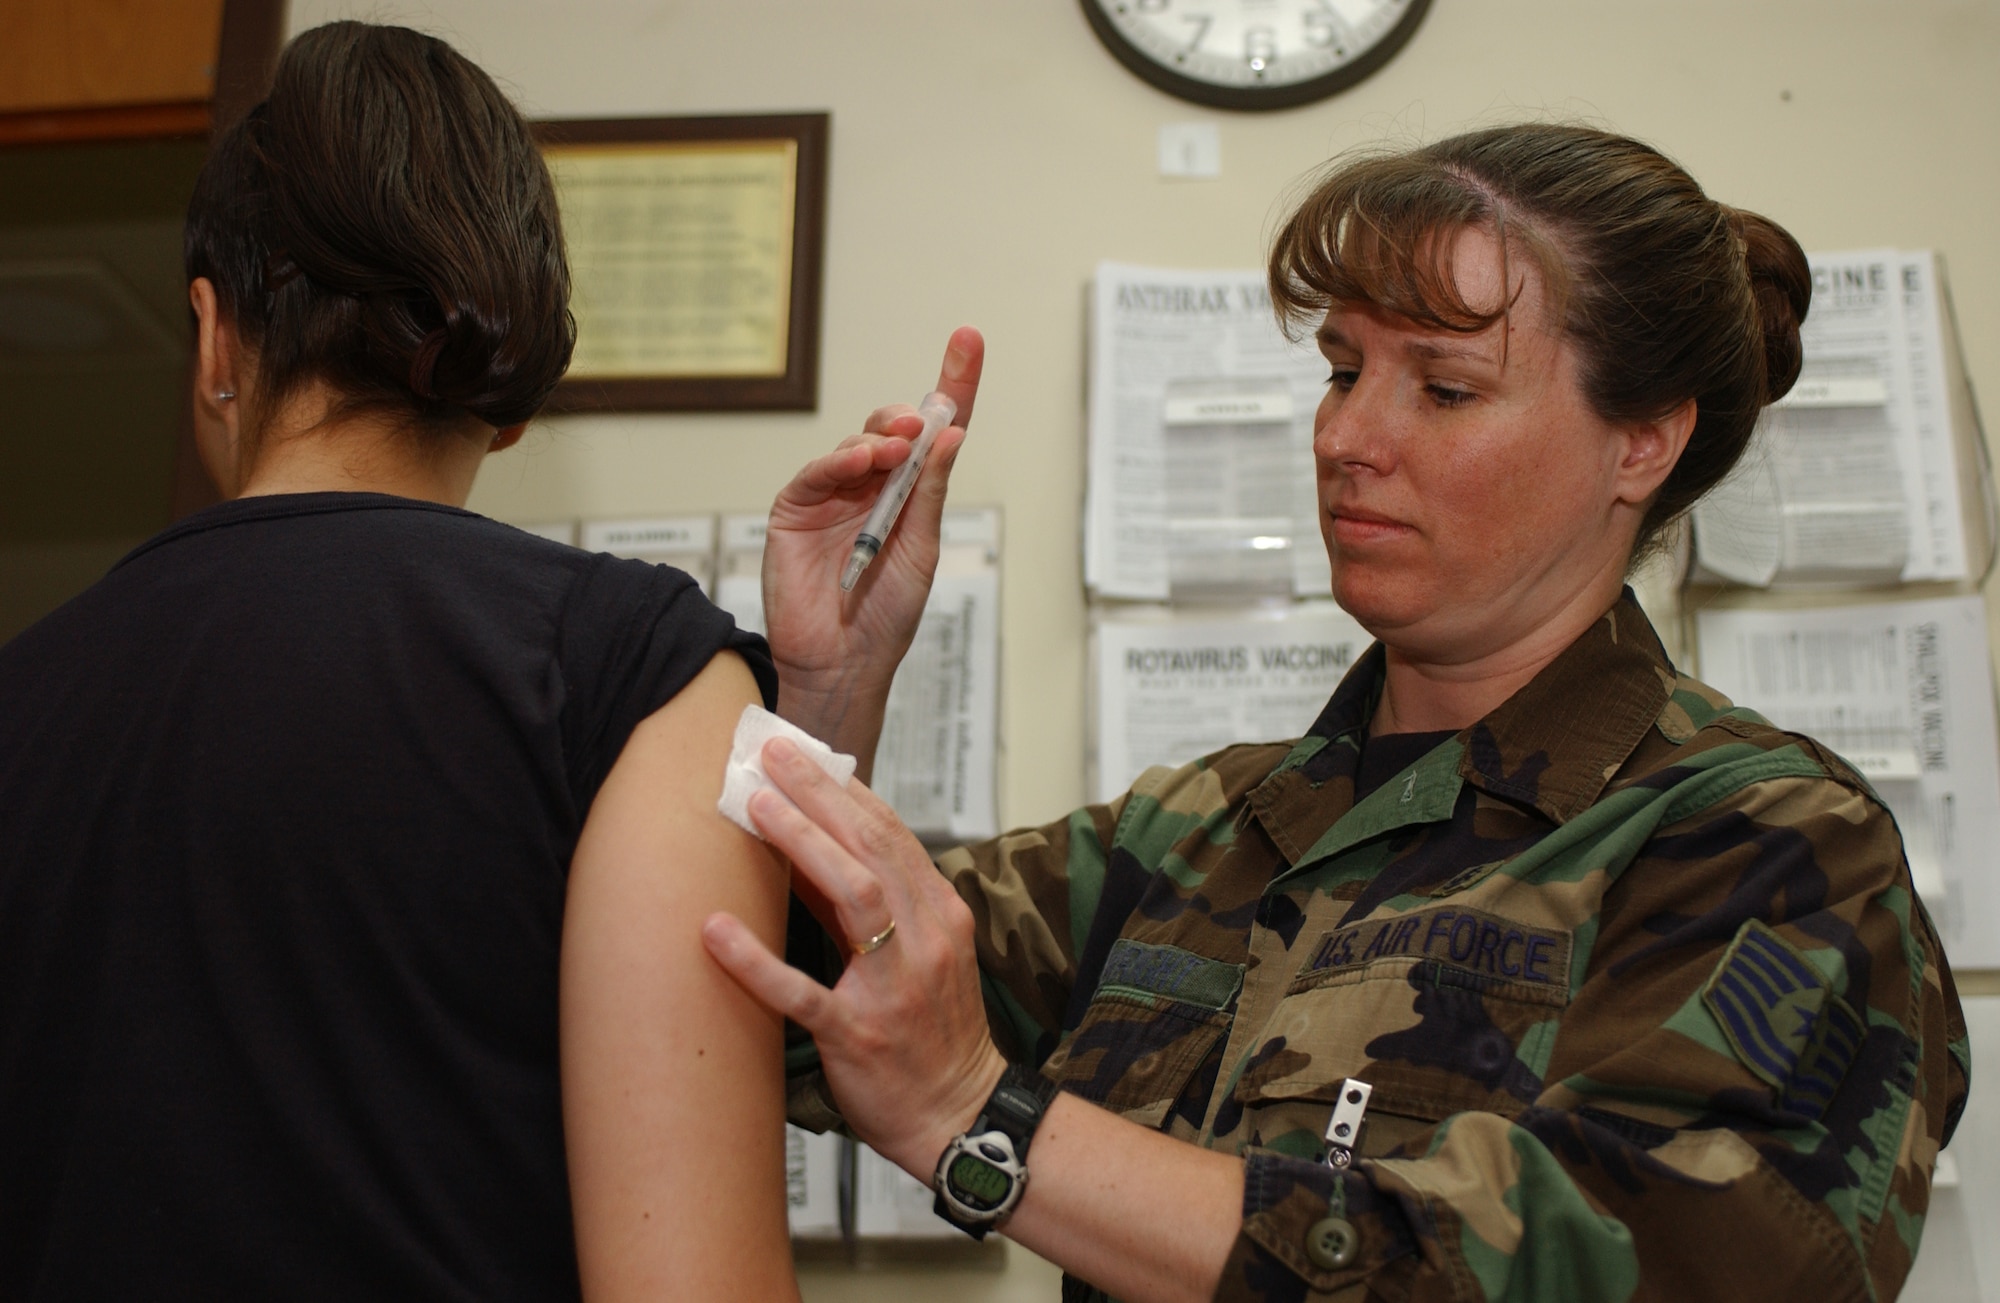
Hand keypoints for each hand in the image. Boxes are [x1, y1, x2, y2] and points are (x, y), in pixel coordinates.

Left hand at [701, 738, 1006, 1179]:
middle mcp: (925, 942)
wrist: (959, 1114)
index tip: (805, 754)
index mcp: (942, 917)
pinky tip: (716, 930)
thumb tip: (812, 849)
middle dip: (819, 796)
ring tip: (755, 806)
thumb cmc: (936, 1033)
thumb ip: (879, 904)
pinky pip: (802, 993)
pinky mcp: (857, 1036)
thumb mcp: (925, 955)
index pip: (893, 835)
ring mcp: (893, 988)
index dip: (847, 790)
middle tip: (771, 756)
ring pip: (853, 896)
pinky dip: (756, 960)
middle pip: (872, 849)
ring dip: (802, 844)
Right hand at [762, 328, 983, 768]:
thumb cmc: (885, 615)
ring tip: (896, 447)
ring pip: (856, 443)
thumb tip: (953, 435)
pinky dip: (840, 461)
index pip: (934, 432)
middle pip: (891, 429)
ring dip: (879, 438)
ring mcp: (831, 495)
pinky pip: (817, 472)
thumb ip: (930, 491)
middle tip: (919, 423)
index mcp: (908, 495)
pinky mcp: (795, 509)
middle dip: (907, 416)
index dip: (952, 384)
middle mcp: (870, 487)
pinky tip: (861, 462)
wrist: (843, 661)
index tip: (968, 340)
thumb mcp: (921, 548)